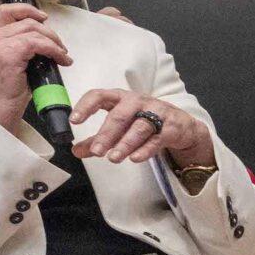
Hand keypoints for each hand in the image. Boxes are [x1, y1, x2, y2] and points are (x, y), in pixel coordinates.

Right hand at [0, 3, 70, 128]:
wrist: (1, 107)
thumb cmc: (11, 87)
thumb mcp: (15, 60)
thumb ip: (24, 45)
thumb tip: (47, 38)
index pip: (6, 10)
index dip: (27, 9)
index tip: (43, 18)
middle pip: (28, 21)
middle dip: (50, 32)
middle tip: (61, 47)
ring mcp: (0, 45)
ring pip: (34, 31)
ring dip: (54, 42)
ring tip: (63, 55)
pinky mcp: (9, 54)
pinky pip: (37, 44)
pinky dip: (53, 50)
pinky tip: (61, 60)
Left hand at [71, 88, 214, 167]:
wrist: (181, 125)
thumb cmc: (143, 120)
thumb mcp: (119, 126)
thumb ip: (97, 138)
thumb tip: (76, 151)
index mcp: (119, 98)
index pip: (99, 96)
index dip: (85, 106)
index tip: (74, 120)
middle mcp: (137, 102)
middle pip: (119, 116)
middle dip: (106, 134)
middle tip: (96, 151)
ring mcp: (156, 112)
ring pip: (138, 127)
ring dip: (125, 144)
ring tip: (113, 158)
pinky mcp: (171, 127)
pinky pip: (156, 139)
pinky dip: (145, 149)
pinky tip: (134, 158)